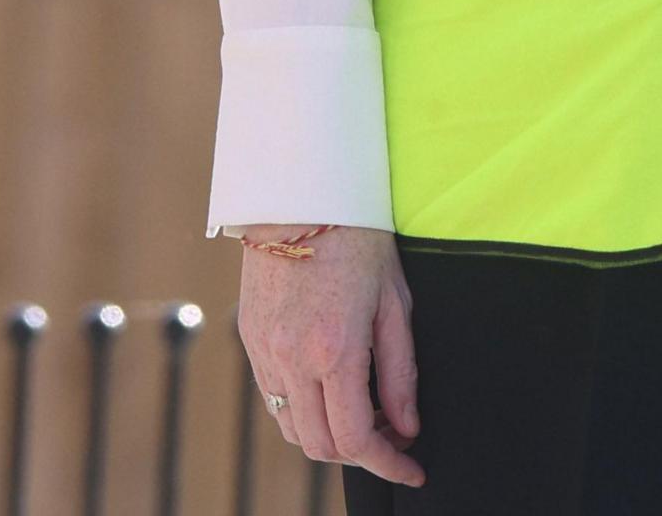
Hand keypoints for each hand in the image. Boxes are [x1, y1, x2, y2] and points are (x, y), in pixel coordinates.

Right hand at [234, 225, 424, 485]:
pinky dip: (304, 408)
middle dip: (361, 453)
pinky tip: (330, 384)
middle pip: (320, 445)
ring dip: (329, 434)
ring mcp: (265, 351)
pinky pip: (274, 396)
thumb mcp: (395, 303)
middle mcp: (292, 359)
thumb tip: (407, 426)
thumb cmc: (357, 239)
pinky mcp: (250, 338)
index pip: (355, 438)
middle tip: (392, 435)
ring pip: (293, 428)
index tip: (411, 468)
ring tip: (363, 408)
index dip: (388, 464)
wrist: (300, 194)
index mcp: (334, 350)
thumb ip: (401, 373)